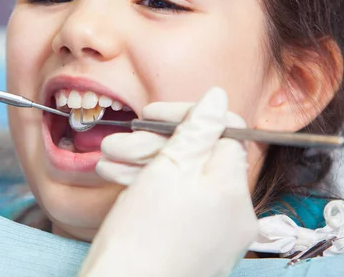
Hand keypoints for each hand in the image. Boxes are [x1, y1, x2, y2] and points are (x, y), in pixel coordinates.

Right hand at [79, 88, 257, 276]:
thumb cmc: (142, 237)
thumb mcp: (168, 168)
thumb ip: (197, 129)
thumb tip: (218, 97)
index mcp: (233, 189)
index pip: (222, 131)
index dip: (185, 116)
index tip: (151, 115)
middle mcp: (234, 213)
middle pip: (199, 158)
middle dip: (154, 144)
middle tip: (118, 143)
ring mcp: (217, 233)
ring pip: (184, 181)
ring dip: (146, 165)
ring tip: (109, 163)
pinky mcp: (198, 246)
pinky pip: (181, 206)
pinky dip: (153, 191)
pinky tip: (121, 181)